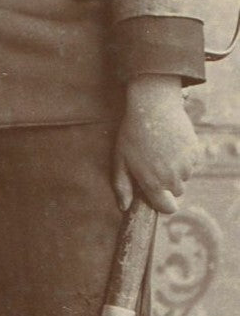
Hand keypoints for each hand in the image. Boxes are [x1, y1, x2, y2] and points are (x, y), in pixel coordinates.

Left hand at [113, 75, 199, 214]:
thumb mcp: (120, 160)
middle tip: (155, 164)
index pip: (167, 208)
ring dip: (177, 169)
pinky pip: (192, 162)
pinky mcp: (195, 152)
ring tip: (162, 150)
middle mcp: (172, 178)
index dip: (163, 203)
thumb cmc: (132, 134)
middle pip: (176, 191)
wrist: (153, 107)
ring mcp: (186, 165)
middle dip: (167, 183)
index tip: (158, 195)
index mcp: (153, 183)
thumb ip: (122, 186)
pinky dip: (185, 157)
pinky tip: (172, 143)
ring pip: (185, 176)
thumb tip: (124, 207)